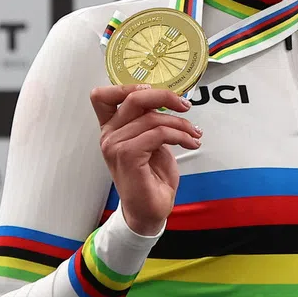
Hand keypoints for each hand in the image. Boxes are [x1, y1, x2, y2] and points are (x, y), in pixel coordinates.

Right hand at [89, 84, 201, 235]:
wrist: (150, 210)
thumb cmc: (152, 177)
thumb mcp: (153, 141)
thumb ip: (151, 120)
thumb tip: (168, 100)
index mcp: (111, 128)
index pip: (103, 96)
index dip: (127, 86)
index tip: (154, 90)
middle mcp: (108, 135)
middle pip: (133, 97)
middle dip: (165, 96)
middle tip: (185, 106)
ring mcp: (115, 145)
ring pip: (153, 117)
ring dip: (180, 124)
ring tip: (194, 135)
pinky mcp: (127, 155)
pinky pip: (158, 133)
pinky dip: (179, 135)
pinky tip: (191, 143)